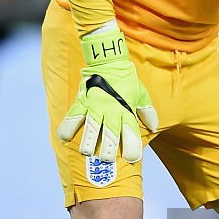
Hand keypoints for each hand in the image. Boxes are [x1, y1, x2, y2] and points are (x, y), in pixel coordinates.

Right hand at [58, 25, 157, 162]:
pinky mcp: (82, 101)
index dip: (132, 148)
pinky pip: (72, 117)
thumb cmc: (126, 78)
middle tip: (106, 159)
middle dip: (108, 152)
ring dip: (88, 144)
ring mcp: (95, 106)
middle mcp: (111, 110)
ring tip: (87, 151)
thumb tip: (154, 127)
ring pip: (90, 130)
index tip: (132, 158)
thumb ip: (147, 111)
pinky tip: (65, 138)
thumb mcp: (141, 93)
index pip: (131, 133)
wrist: (108, 59)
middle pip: (110, 136)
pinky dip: (67, 128)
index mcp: (127, 110)